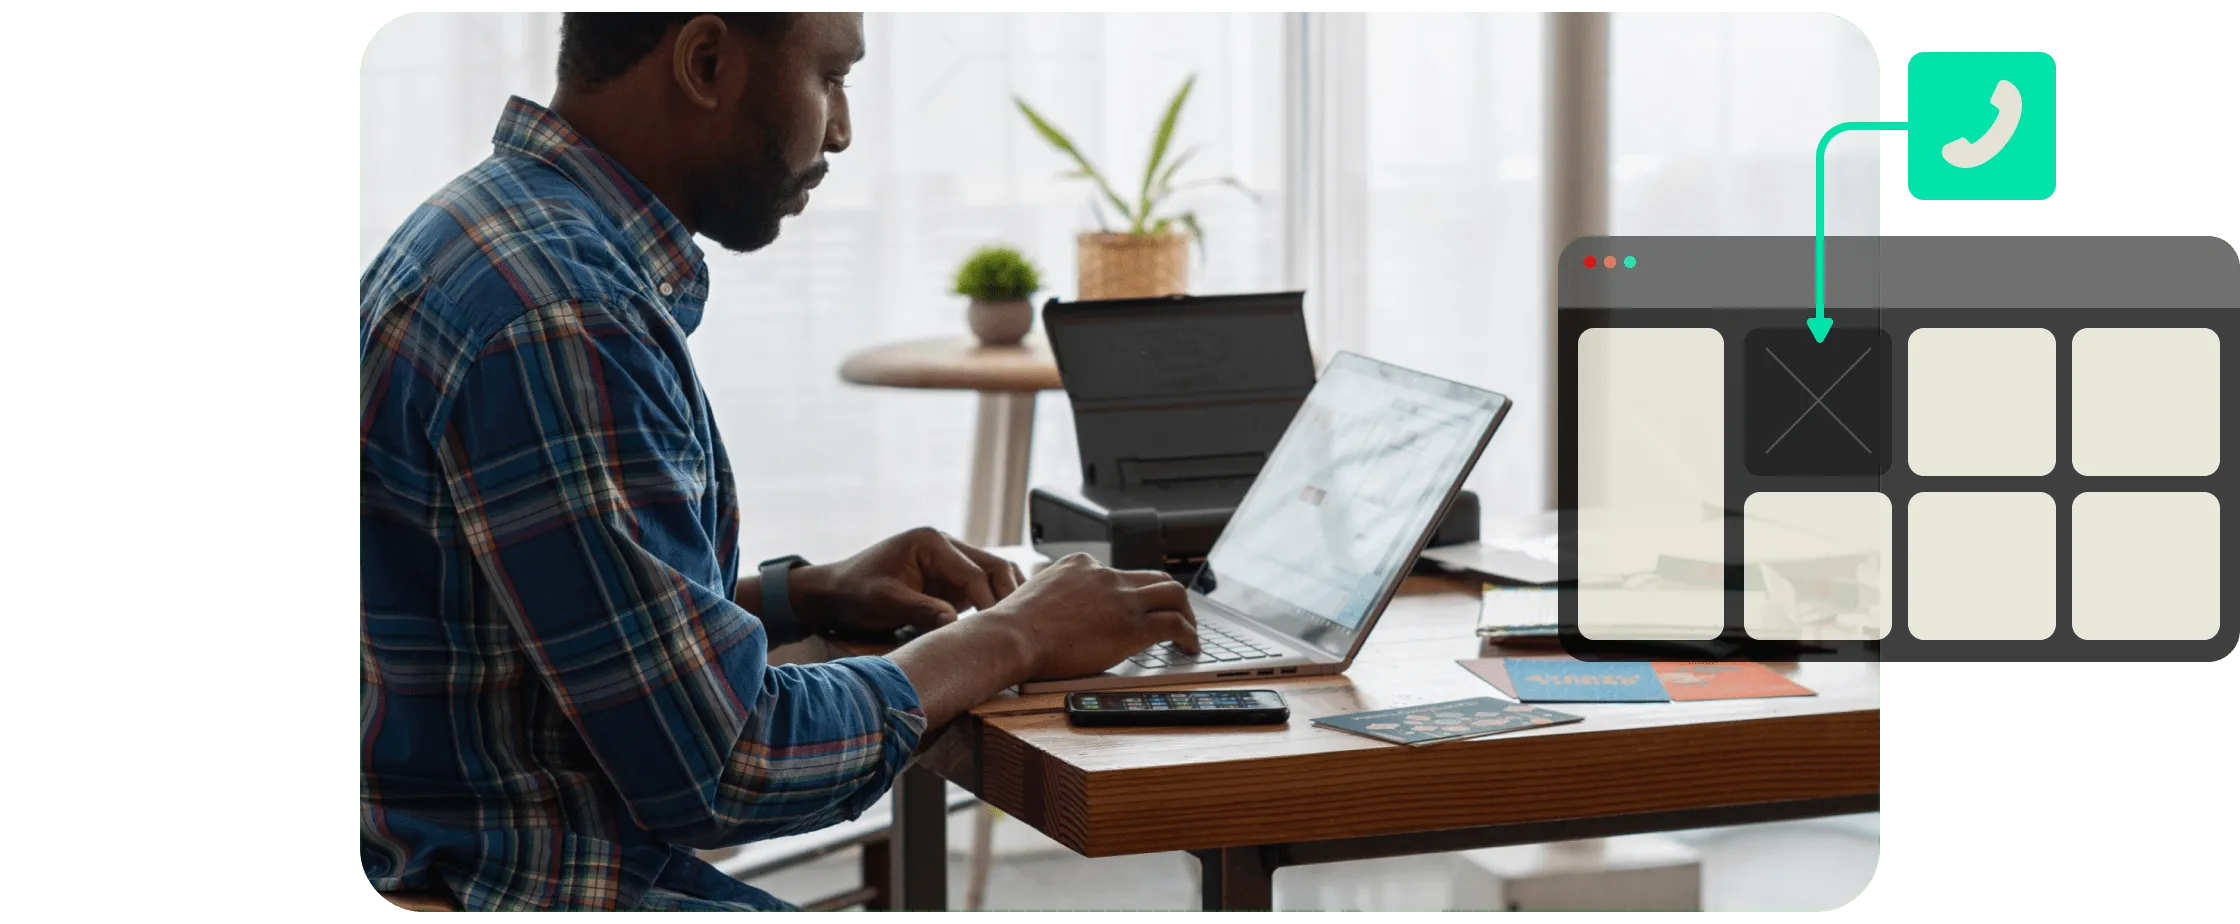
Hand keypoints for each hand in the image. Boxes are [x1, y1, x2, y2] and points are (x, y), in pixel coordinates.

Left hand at [788, 527, 1025, 638]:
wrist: (836, 592)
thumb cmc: (856, 592)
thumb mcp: (884, 601)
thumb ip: (919, 609)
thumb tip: (953, 622)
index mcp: (932, 543)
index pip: (973, 572)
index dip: (988, 602)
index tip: (995, 632)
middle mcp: (947, 547)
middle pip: (994, 567)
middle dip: (1008, 596)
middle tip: (1018, 631)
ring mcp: (952, 564)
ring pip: (995, 577)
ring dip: (1007, 599)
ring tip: (1018, 631)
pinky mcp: (952, 582)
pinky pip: (983, 590)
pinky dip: (996, 605)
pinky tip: (1003, 628)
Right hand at [978, 553, 1198, 680]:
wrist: (1011, 636)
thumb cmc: (1013, 626)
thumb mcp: (1036, 594)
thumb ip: (1057, 596)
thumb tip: (1061, 615)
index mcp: (1081, 565)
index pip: (1120, 574)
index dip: (1133, 594)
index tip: (1136, 609)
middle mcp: (1105, 575)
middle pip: (1154, 577)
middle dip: (1169, 597)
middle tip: (1176, 615)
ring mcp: (1121, 599)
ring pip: (1173, 594)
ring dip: (1186, 613)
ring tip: (1189, 632)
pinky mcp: (1131, 627)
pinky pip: (1174, 625)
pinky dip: (1189, 634)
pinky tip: (1189, 646)